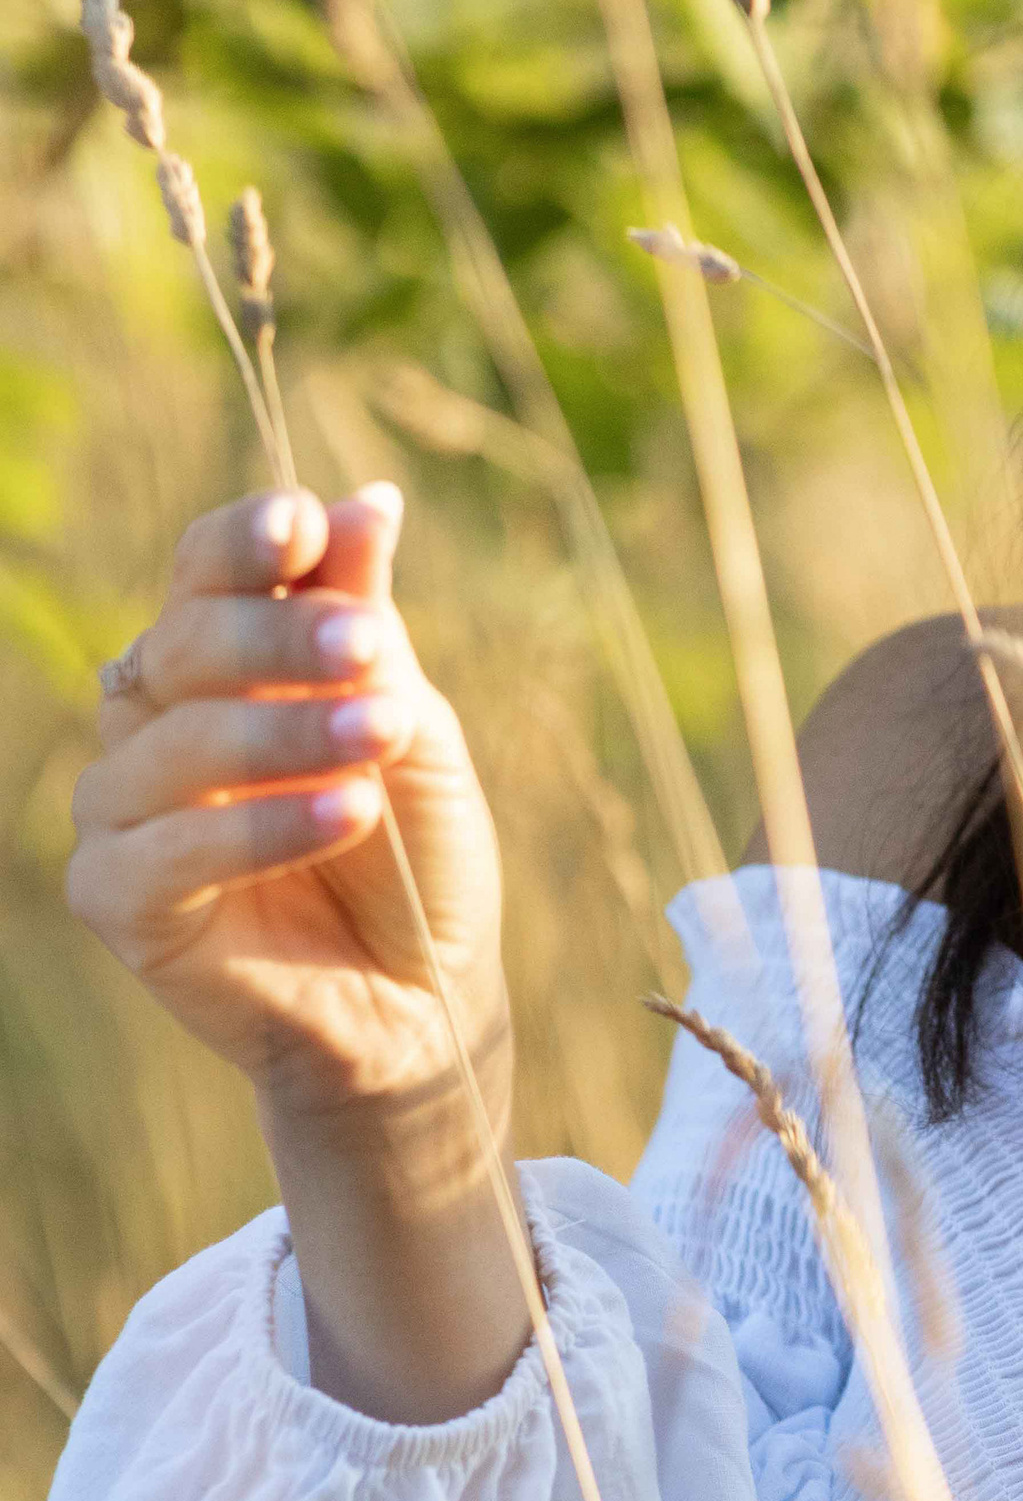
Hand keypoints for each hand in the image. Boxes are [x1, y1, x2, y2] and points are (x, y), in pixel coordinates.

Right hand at [67, 484, 508, 1143]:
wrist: (424, 999)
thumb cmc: (415, 857)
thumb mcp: (410, 730)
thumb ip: (371, 627)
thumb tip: (369, 502)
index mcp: (218, 666)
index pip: (206, 575)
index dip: (245, 545)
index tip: (304, 528)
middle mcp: (153, 725)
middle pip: (185, 645)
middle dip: (281, 636)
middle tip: (370, 644)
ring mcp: (126, 814)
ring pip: (175, 744)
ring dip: (284, 732)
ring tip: (382, 733)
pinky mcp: (119, 903)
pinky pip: (167, 854)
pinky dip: (260, 828)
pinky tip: (346, 813)